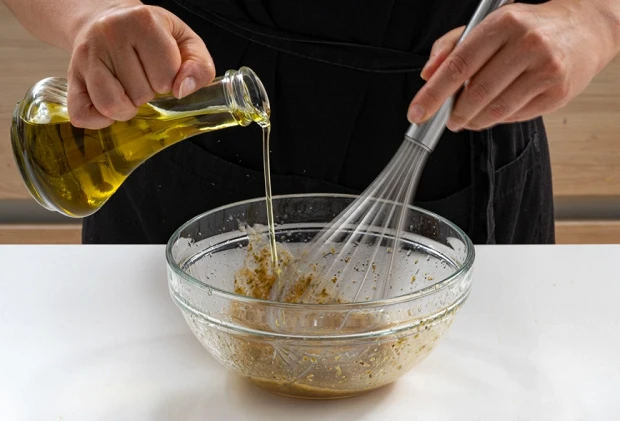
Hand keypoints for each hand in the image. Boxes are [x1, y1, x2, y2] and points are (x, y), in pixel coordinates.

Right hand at [67, 4, 215, 128]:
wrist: (107, 19)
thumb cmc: (151, 35)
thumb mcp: (185, 41)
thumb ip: (199, 66)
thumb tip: (182, 90)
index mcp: (142, 21)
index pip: (167, 75)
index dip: (170, 80)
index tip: (162, 68)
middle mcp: (109, 34)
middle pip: (141, 93)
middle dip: (149, 92)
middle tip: (143, 74)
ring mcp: (86, 56)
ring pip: (112, 105)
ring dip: (128, 107)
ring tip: (129, 90)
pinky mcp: (70, 77)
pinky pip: (83, 115)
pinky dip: (100, 120)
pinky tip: (110, 106)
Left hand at [407, 1, 618, 131]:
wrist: (585, 28)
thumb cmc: (529, 27)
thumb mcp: (488, 24)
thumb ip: (451, 46)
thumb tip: (427, 75)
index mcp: (504, 23)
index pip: (458, 65)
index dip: (434, 94)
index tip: (417, 113)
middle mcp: (527, 44)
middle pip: (476, 93)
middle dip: (454, 113)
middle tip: (447, 119)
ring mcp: (546, 69)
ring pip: (495, 110)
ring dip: (473, 121)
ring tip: (467, 118)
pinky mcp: (558, 92)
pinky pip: (516, 116)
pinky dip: (497, 119)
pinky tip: (495, 110)